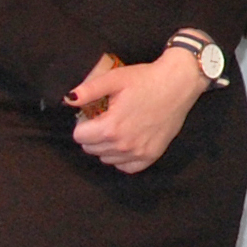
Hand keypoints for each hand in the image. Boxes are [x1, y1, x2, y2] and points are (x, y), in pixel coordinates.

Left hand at [65, 49, 208, 173]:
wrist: (178, 84)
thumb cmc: (145, 79)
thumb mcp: (114, 79)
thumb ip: (88, 91)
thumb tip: (67, 99)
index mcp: (111, 127)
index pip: (79, 137)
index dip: (82, 123)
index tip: (92, 114)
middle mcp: (123, 145)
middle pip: (91, 149)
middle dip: (93, 134)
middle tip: (105, 118)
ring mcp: (138, 152)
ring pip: (106, 159)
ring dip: (106, 146)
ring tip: (117, 128)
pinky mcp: (151, 155)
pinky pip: (126, 167)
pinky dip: (122, 158)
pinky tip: (126, 141)